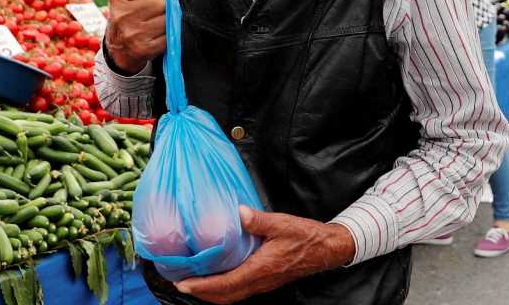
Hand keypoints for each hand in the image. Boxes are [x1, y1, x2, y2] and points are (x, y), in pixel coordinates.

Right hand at [104, 0, 171, 71]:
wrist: (118, 45)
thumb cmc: (128, 9)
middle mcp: (122, 14)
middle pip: (161, 1)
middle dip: (162, 3)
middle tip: (152, 9)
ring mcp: (132, 33)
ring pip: (167, 18)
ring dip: (165, 19)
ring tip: (153, 21)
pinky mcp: (144, 48)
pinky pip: (168, 35)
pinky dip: (166, 34)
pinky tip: (155, 34)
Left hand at [174, 207, 356, 303]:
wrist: (327, 248)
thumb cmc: (306, 236)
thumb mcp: (282, 223)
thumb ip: (259, 220)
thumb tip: (239, 213)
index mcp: (261, 269)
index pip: (226, 284)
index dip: (203, 286)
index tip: (184, 283)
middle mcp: (261, 281)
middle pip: (226, 296)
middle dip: (201, 293)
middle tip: (180, 283)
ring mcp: (264, 283)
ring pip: (233, 295)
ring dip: (211, 293)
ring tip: (193, 282)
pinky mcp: (266, 280)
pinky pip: (240, 290)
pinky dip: (223, 288)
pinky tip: (216, 277)